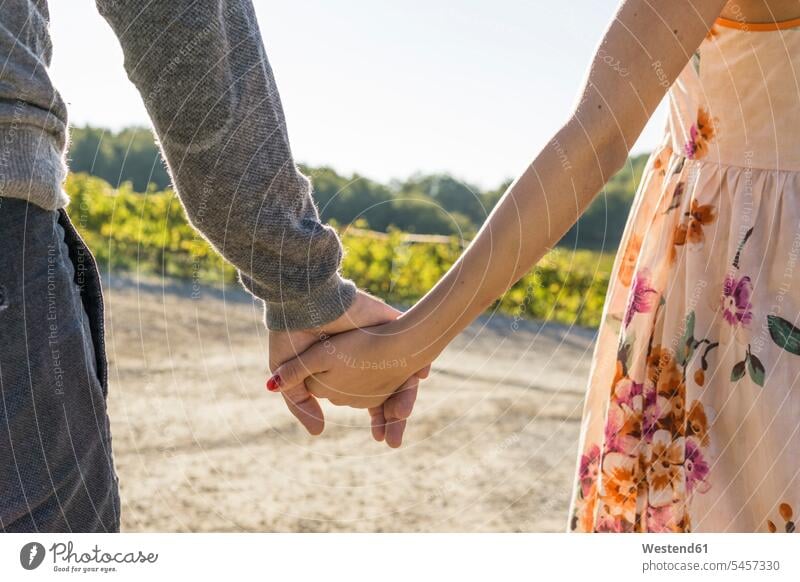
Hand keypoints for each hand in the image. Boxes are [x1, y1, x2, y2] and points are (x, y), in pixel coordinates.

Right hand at [268, 290, 427, 445]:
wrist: (304, 301)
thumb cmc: (290, 335)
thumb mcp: (288, 374)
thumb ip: (301, 404)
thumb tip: (318, 433)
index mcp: (344, 372)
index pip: (370, 401)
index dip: (379, 419)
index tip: (381, 437)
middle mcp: (366, 358)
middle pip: (393, 390)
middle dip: (396, 413)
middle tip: (397, 439)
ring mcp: (380, 338)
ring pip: (405, 371)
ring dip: (407, 394)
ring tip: (403, 413)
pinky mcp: (389, 320)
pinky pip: (413, 338)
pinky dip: (421, 357)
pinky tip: (420, 375)